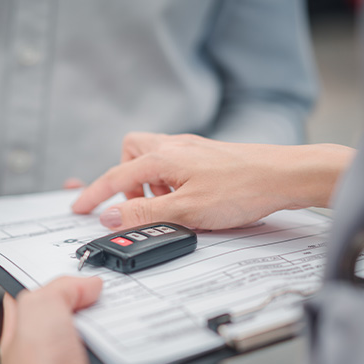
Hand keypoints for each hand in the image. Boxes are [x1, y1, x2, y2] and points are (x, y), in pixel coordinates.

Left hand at [0, 276, 110, 363]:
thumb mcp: (40, 306)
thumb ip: (61, 286)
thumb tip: (89, 286)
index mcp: (18, 338)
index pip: (26, 300)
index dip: (42, 280)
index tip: (60, 269)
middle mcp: (43, 355)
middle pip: (64, 312)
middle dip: (78, 299)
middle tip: (91, 289)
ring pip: (92, 328)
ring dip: (102, 318)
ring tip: (108, 311)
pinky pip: (113, 344)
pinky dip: (119, 335)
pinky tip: (119, 332)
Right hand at [72, 132, 354, 229]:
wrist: (284, 176)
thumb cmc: (241, 190)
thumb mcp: (186, 211)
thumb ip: (144, 214)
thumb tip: (110, 216)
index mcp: (162, 157)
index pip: (116, 177)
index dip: (94, 195)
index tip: (79, 208)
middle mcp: (173, 147)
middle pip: (131, 153)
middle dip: (126, 180)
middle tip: (140, 206)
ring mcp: (191, 150)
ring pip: (154, 161)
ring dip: (152, 186)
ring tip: (172, 209)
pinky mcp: (205, 157)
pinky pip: (175, 167)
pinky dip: (171, 185)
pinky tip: (190, 202)